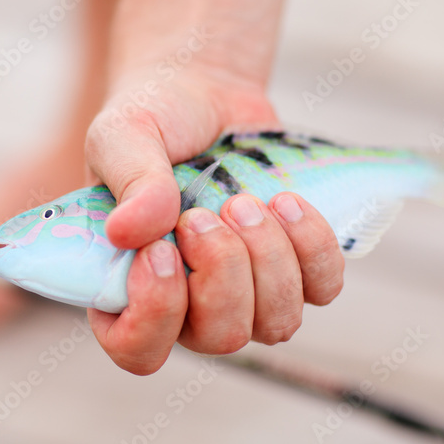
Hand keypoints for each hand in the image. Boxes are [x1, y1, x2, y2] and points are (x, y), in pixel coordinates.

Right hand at [85, 77, 344, 374]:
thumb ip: (128, 182)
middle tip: (205, 212)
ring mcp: (246, 295)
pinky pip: (322, 289)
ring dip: (267, 260)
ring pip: (276, 324)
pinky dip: (311, 248)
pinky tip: (285, 201)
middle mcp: (187, 306)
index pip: (139, 351)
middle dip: (223, 272)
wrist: (203, 92)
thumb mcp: (122, 137)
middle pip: (220, 338)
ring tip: (244, 201)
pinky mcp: (295, 270)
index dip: (155, 315)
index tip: (160, 251)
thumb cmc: (151, 121)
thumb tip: (130, 234)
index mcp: (128, 288)